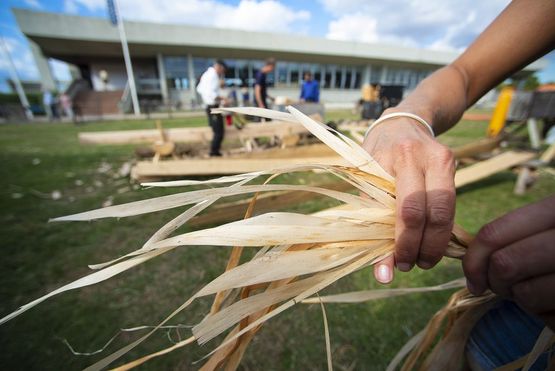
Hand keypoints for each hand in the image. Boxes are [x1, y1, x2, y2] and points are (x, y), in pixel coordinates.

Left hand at [362, 114, 455, 283]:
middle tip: (411, 264)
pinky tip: (431, 240)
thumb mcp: (366, 181)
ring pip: (446, 210)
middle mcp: (417, 156)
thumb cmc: (376, 157)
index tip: (393, 266)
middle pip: (429, 212)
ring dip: (435, 243)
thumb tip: (382, 272)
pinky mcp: (451, 162)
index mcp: (389, 160)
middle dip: (421, 247)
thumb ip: (372, 220)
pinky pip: (450, 203)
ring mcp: (439, 157)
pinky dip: (441, 228)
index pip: (402, 211)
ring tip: (423, 259)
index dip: (401, 244)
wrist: (401, 123)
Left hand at [463, 195, 554, 329]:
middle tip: (504, 286)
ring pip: (524, 295)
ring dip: (523, 300)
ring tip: (540, 291)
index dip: (473, 259)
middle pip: (505, 265)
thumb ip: (515, 233)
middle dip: (495, 282)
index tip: (472, 278)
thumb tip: (471, 257)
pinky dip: (547, 317)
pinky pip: (548, 318)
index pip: (494, 234)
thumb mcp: (550, 223)